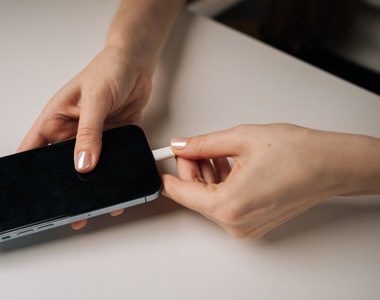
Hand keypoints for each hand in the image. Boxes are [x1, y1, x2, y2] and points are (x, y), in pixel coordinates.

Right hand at [18, 46, 151, 228]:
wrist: (136, 65)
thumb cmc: (108, 69)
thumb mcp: (95, 99)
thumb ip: (88, 132)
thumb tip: (83, 163)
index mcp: (55, 119)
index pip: (32, 149)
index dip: (26, 170)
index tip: (27, 192)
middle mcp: (70, 131)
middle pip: (59, 165)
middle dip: (60, 186)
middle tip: (65, 207)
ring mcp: (92, 138)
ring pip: (85, 168)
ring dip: (88, 185)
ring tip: (92, 204)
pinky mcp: (112, 141)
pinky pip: (109, 164)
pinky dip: (111, 177)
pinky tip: (115, 188)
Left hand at [162, 124, 376, 238]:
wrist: (330, 165)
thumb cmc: (297, 154)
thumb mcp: (240, 139)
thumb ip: (202, 144)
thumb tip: (181, 145)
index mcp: (228, 205)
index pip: (180, 192)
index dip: (168, 173)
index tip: (162, 161)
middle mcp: (235, 223)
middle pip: (195, 195)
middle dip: (191, 169)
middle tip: (194, 146)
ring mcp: (245, 226)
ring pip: (210, 199)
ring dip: (207, 175)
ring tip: (217, 151)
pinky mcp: (254, 223)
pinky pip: (226, 204)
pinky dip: (222, 184)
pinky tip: (228, 164)